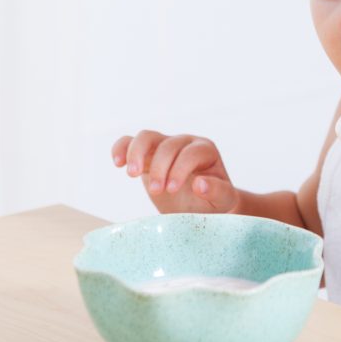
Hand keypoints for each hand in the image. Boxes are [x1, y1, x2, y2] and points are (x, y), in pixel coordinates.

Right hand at [111, 131, 239, 213]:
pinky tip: (118, 163)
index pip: (190, 153)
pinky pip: (130, 141)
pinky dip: (121, 148)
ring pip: (147, 136)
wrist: (198, 204)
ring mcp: (164, 145)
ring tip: (132, 175)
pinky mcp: (147, 153)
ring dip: (137, 153)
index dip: (180, 169)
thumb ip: (217, 191)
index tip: (172, 190)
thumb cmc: (212, 201)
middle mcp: (185, 143)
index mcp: (206, 151)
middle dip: (160, 168)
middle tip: (157, 191)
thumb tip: (199, 184)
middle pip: (168, 145)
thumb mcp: (222, 201)